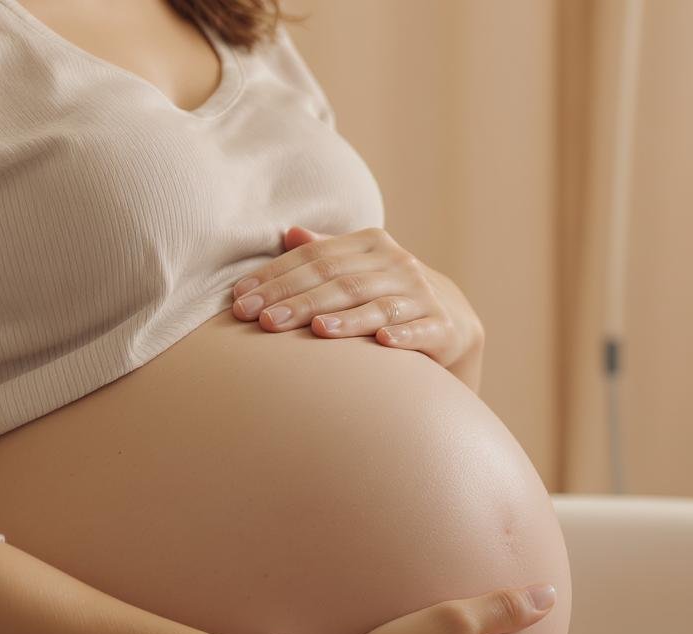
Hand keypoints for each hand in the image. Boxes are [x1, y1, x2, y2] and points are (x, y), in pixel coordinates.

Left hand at [231, 226, 484, 371]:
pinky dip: (402, 336)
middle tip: (261, 321)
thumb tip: (287, 232)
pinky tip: (381, 343)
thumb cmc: (389, 295)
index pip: (315, 259)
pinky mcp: (442, 326)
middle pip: (339, 282)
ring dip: (345, 319)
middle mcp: (397, 264)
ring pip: (376, 305)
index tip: (240, 299)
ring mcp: (421, 295)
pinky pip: (419, 331)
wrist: (452, 321)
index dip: (276, 277)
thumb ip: (325, 253)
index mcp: (371, 244)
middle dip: (297, 301)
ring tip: (315, 330)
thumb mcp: (359, 269)